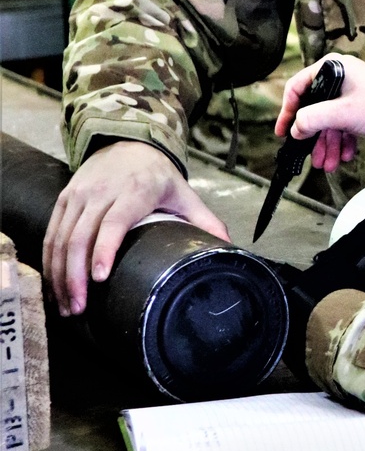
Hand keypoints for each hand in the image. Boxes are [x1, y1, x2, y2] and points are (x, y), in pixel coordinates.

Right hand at [43, 141, 229, 317]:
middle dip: (75, 276)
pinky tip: (55, 286)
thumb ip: (205, 221)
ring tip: (67, 306)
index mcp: (135, 191)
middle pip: (81, 236)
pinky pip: (52, 233)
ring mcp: (79, 195)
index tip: (98, 278)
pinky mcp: (64, 199)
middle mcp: (102, 192)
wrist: (128, 141)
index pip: (113, 222)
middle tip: (79, 308)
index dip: (104, 250)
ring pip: (61, 238)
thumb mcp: (184, 193)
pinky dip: (49, 262)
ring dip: (60, 275)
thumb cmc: (157, 175)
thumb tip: (229, 246)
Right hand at [275, 55, 364, 173]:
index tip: (283, 132)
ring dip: (328, 144)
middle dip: (314, 137)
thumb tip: (294, 129)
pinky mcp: (359, 105)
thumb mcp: (340, 113)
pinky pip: (343, 123)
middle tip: (311, 157)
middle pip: (314, 109)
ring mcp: (348, 92)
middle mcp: (337, 77)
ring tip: (329, 165)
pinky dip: (342, 140)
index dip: (288, 112)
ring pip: (329, 120)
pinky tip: (344, 157)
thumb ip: (312, 120)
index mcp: (330, 68)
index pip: (297, 88)